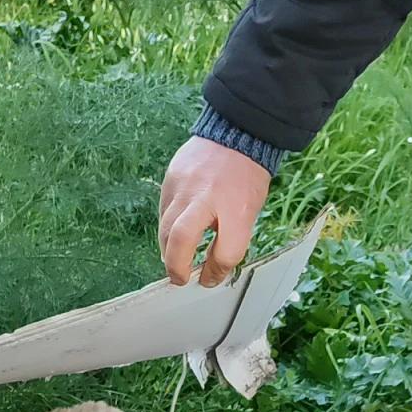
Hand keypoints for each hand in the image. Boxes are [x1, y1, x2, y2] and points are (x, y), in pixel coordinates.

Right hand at [158, 136, 270, 287]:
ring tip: (175, 257)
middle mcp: (206, 196)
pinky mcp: (170, 178)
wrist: (237, 133)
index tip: (208, 278)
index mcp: (236, 207)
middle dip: (176, 265)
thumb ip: (229, 242)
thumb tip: (208, 270)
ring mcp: (183, 185)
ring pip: (166, 228)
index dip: (216, 272)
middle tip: (179, 278)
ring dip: (168, 249)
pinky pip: (163, 211)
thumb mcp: (248, 212)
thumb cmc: (246, 178)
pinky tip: (176, 230)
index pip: (225, 251)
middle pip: (181, 239)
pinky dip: (167, 227)